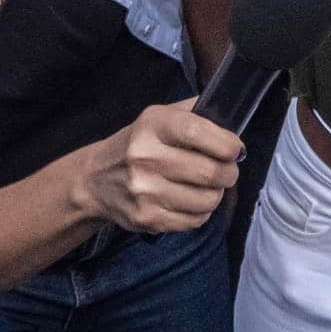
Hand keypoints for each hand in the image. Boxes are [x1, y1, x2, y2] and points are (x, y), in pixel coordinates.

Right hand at [77, 101, 240, 232]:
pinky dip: (202, 212)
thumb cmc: (137, 144)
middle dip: (229, 173)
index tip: (235, 148)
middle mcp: (145, 157)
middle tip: (228, 171)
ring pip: (207, 200)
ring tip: (208, 186)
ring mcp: (145, 191)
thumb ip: (193, 111)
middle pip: (209, 172)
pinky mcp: (147, 218)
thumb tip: (231, 111)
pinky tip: (192, 201)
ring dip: (217, 194)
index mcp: (152, 125)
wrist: (95, 179)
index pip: (197, 132)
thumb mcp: (158, 117)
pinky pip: (194, 220)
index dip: (226, 143)